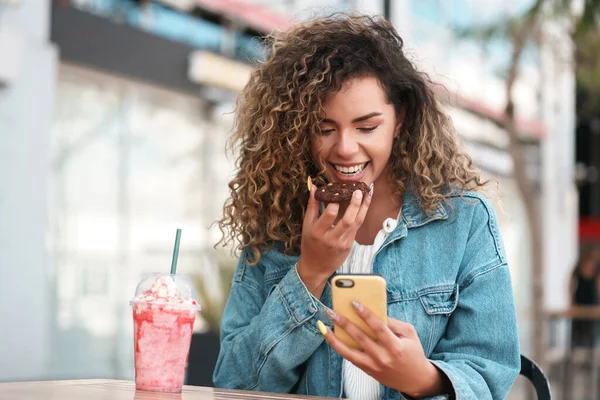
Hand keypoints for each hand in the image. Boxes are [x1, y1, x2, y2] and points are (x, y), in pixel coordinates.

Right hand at [297, 178, 370, 297]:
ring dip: (363, 208)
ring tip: (367, 194)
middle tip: (358, 191)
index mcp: (318, 232)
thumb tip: (313, 187)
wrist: (316, 267)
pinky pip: (356, 228)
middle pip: (347, 220)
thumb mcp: (307, 225)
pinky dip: (361, 215)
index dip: (335, 201)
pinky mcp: (349, 245)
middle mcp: (331, 238)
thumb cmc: (309, 244)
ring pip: (356, 223)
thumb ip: (312, 206)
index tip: (338, 191)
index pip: (330, 214)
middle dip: (354, 204)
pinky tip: (364, 205)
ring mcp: (342, 243)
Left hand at [319, 303, 451, 397]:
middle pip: (360, 338)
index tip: (354, 303)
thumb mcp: (409, 334)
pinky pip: (349, 358)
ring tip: (323, 326)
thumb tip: (373, 311)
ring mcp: (373, 366)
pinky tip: (330, 336)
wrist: (415, 380)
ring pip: (348, 352)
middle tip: (331, 311)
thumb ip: (392, 322)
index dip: (366, 315)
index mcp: (395, 347)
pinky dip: (338, 347)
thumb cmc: (413, 352)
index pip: (378, 328)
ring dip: (334, 338)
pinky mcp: (367, 370)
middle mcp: (382, 357)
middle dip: (344, 323)